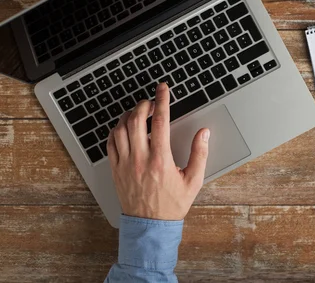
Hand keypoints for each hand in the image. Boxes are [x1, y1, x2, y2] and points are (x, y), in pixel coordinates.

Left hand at [107, 83, 209, 219]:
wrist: (150, 225)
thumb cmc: (173, 204)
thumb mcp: (194, 180)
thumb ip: (200, 154)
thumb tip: (203, 133)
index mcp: (161, 160)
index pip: (161, 122)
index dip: (162, 100)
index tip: (163, 88)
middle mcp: (140, 159)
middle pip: (136, 120)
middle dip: (144, 105)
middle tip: (151, 101)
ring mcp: (125, 164)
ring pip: (120, 129)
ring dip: (129, 115)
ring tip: (138, 112)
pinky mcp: (115, 170)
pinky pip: (110, 143)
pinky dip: (115, 130)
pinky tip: (124, 128)